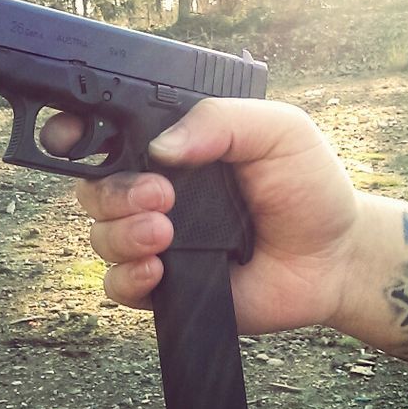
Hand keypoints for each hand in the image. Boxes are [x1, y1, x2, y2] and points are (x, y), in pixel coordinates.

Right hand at [41, 99, 361, 333]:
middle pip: (93, 189)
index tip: (74, 135)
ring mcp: (156, 242)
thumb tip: (161, 146)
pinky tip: (156, 271)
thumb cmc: (307, 186)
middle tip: (162, 197)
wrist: (333, 256)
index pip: (107, 136)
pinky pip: (117, 286)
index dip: (75, 133)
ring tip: (165, 233)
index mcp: (173, 148)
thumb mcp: (277, 129)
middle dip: (113, 193)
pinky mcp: (164, 288)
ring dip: (122, 234)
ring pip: (100, 236)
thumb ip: (221, 120)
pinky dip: (128, 278)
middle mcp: (154, 192)